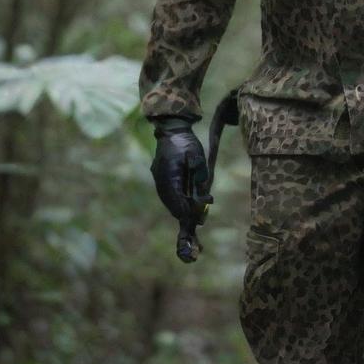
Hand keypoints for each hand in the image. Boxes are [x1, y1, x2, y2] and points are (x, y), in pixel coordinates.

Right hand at [149, 116, 212, 262]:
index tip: (192, 223)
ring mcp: (161, 180)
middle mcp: (162, 180)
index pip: (175, 197)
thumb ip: (199, 172)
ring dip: (181, 212)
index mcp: (168, 173)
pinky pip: (170, 196)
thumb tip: (203, 192)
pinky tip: (188, 211)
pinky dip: (178, 205)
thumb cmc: (186, 142)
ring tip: (194, 225)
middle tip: (194, 233)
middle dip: (183, 217)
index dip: (184, 211)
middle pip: (172, 204)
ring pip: (170, 202)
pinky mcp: (163, 180)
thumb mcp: (196, 154)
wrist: (171, 130)